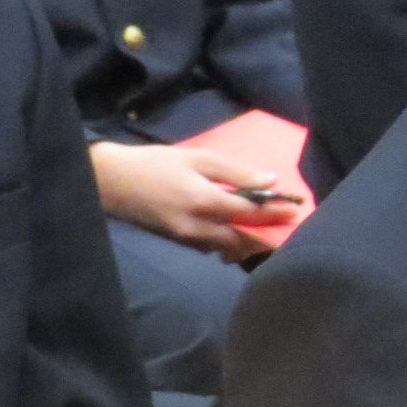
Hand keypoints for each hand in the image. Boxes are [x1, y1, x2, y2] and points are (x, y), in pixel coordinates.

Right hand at [91, 144, 300, 260]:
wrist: (111, 182)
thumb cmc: (156, 164)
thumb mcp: (197, 158)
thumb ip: (234, 173)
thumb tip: (269, 182)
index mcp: (204, 202)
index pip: (250, 213)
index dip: (275, 213)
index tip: (295, 211)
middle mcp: (197, 227)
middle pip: (242, 240)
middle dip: (265, 236)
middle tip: (284, 229)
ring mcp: (186, 239)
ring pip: (226, 248)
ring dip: (247, 243)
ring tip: (264, 232)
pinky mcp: (178, 242)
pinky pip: (210, 247)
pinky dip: (227, 243)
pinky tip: (235, 232)